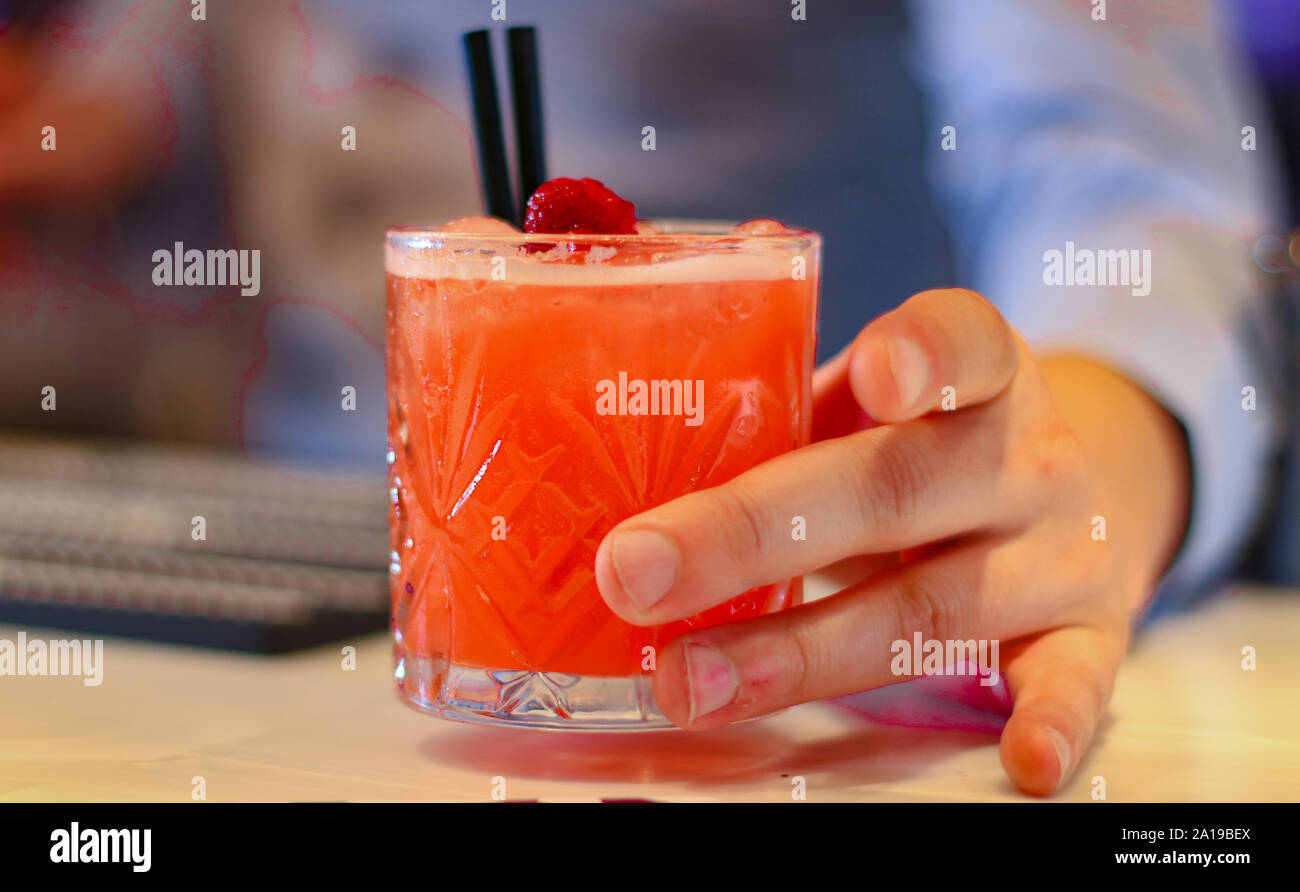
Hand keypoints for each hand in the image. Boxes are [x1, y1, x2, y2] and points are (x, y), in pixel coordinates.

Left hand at [594, 288, 1190, 794]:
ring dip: (802, 653)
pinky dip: (1048, 722)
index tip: (873, 372)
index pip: (961, 342)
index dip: (919, 353)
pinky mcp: (1088, 635)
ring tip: (690, 682)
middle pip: (894, 490)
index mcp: (980, 371)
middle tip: (635, 574)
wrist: (1084, 496)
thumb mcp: (879, 404)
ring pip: (933, 607)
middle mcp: (1028, 457)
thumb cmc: (931, 442)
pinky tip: (1021, 764)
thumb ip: (789, 417)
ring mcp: (1061, 551)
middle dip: (750, 537)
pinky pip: (1071, 682)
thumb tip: (639, 468)